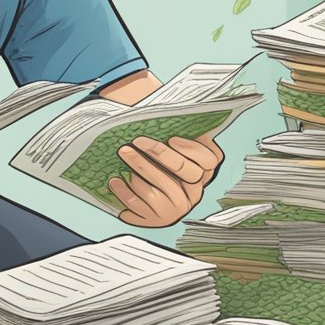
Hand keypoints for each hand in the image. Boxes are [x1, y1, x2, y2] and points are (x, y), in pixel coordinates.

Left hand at [108, 133, 223, 227]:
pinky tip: (115, 180)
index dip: (192, 149)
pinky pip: (139, 206)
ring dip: (139, 168)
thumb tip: (171, 105)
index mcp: (202, 173)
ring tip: (124, 153)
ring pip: (158, 190)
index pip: (209, 160)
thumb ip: (178, 130)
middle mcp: (193, 193)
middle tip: (137, 140)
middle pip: (185, 172)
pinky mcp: (157, 219)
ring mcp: (176, 209)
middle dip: (160, 153)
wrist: (143, 197)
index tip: (171, 138)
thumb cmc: (157, 162)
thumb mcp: (171, 146)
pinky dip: (124, 192)